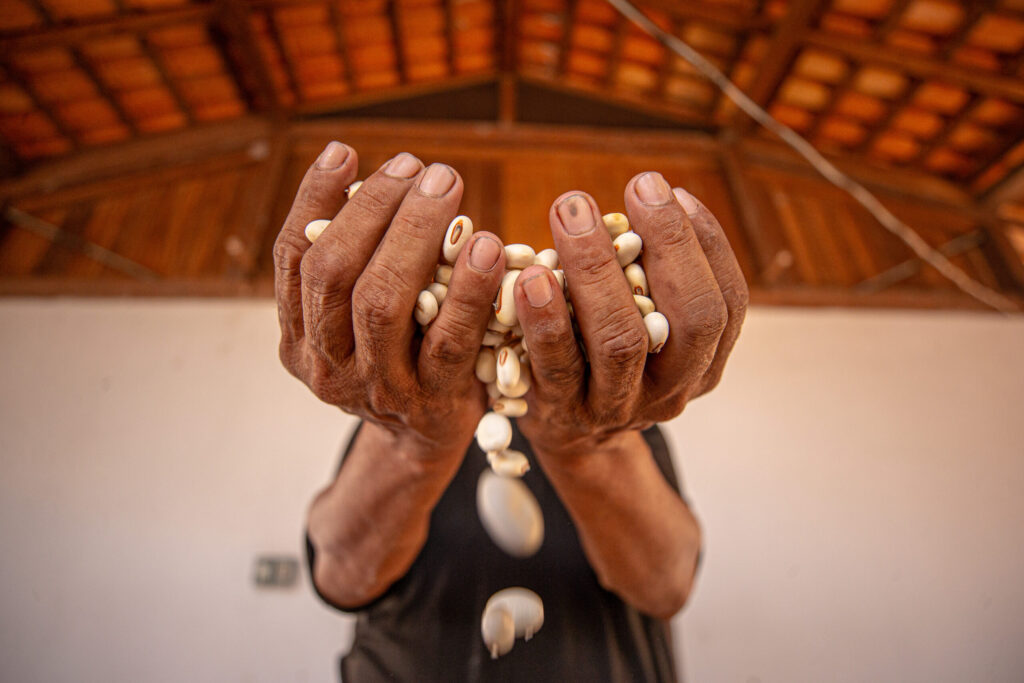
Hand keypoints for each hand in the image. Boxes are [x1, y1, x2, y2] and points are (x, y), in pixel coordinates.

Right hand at [273, 143, 506, 459]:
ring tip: (445, 185)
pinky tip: (487, 246)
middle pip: (334, 274)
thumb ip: (356, 264)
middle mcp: (326, 366)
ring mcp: (376, 387)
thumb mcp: (359, 320)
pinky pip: (448, 340)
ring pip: (381, 303)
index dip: (315, 201)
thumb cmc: (399, 357)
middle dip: (373, 209)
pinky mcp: (431, 401)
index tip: (344, 152)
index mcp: (298, 339)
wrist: (423, 441)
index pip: (294, 259)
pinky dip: (467, 289)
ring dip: (413, 235)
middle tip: (414, 165)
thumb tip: (367, 179)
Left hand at [512, 172, 747, 463]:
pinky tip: (531, 273)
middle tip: (639, 184)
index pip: (727, 303)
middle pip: (693, 319)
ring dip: (597, 270)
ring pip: (621, 341)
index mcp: (703, 364)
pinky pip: (556, 364)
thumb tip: (655, 196)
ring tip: (573, 213)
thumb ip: (653, 276)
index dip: (708, 244)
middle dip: (671, 243)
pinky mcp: (562, 413)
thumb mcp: (644, 322)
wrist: (568, 437)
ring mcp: (618, 406)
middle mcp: (671, 389)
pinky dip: (544, 316)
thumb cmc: (604, 354)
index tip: (675, 190)